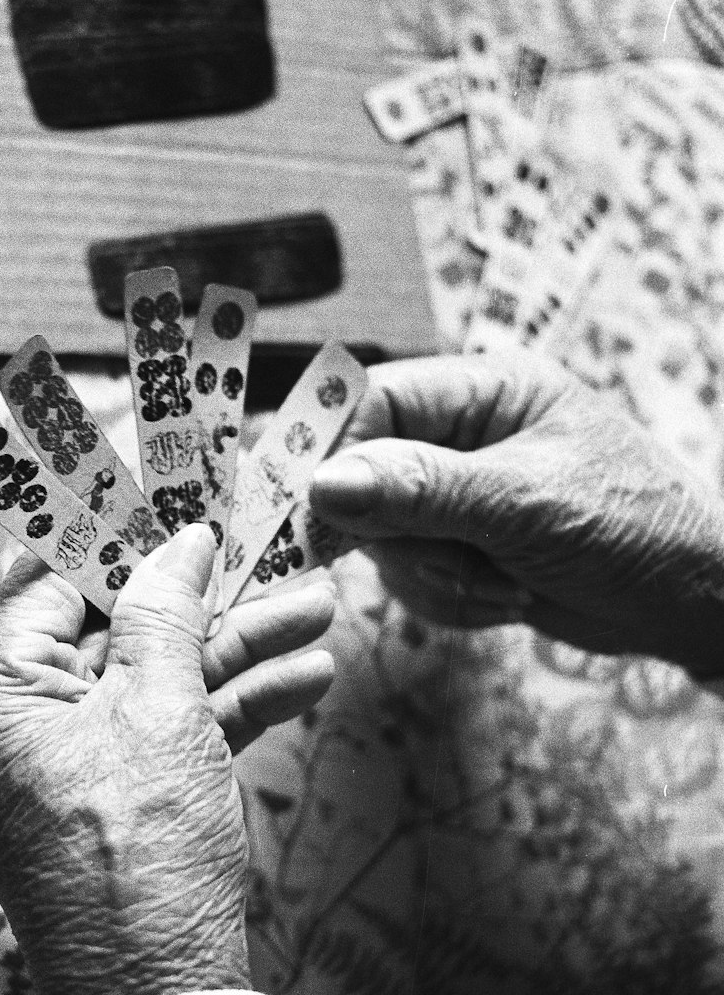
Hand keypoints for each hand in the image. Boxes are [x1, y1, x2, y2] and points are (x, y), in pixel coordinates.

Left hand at [0, 525, 334, 994]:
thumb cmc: (141, 852)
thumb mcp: (160, 707)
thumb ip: (166, 609)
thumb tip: (180, 538)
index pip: (47, 578)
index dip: (111, 525)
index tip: (162, 477)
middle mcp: (18, 724)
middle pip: (114, 625)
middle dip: (202, 591)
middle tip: (258, 536)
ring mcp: (71, 762)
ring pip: (156, 677)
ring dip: (237, 646)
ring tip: (318, 607)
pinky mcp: (119, 796)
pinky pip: (170, 729)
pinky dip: (232, 704)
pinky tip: (307, 674)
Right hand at [309, 352, 723, 675]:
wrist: (692, 604)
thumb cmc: (635, 526)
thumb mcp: (525, 502)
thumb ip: (421, 490)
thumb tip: (323, 484)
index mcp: (486, 389)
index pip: (375, 400)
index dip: (334, 449)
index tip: (309, 505)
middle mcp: (465, 435)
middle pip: (367, 476)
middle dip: (405, 536)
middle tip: (455, 563)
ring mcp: (460, 494)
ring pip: (385, 537)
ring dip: (435, 575)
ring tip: (505, 584)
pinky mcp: (462, 547)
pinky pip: (412, 576)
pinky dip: (451, 599)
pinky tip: (508, 599)